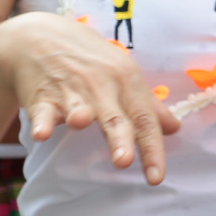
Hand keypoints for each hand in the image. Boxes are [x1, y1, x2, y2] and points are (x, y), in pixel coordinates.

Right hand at [0, 12, 179, 183]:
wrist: (42, 38)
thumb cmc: (92, 63)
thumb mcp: (125, 77)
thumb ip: (148, 107)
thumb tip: (174, 128)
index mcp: (128, 83)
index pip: (145, 120)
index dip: (152, 149)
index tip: (156, 177)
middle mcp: (102, 86)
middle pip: (115, 117)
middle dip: (120, 140)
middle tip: (125, 162)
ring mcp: (71, 89)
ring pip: (80, 108)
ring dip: (80, 117)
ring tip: (82, 124)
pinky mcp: (42, 94)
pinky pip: (43, 110)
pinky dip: (42, 121)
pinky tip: (41, 133)